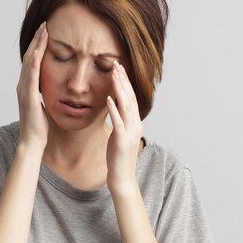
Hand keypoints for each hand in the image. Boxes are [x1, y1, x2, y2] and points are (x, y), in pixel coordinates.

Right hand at [16, 22, 48, 148]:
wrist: (32, 142)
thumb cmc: (39, 127)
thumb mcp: (43, 105)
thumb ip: (43, 94)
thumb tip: (50, 87)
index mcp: (27, 86)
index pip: (32, 60)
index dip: (38, 45)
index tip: (46, 32)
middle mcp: (23, 85)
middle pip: (29, 56)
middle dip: (37, 40)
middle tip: (45, 23)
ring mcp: (24, 90)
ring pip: (29, 62)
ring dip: (36, 45)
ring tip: (43, 30)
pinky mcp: (29, 97)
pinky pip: (31, 76)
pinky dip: (33, 63)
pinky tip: (38, 51)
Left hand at [106, 61, 142, 192]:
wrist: (122, 178)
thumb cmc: (118, 158)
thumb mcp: (119, 135)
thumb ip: (119, 121)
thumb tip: (114, 108)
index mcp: (134, 123)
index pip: (130, 98)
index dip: (125, 82)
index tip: (118, 68)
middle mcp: (135, 124)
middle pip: (130, 97)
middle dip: (123, 80)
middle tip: (116, 64)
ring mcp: (130, 131)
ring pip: (126, 106)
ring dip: (119, 89)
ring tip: (113, 75)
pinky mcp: (122, 139)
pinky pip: (118, 121)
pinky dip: (113, 108)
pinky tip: (108, 98)